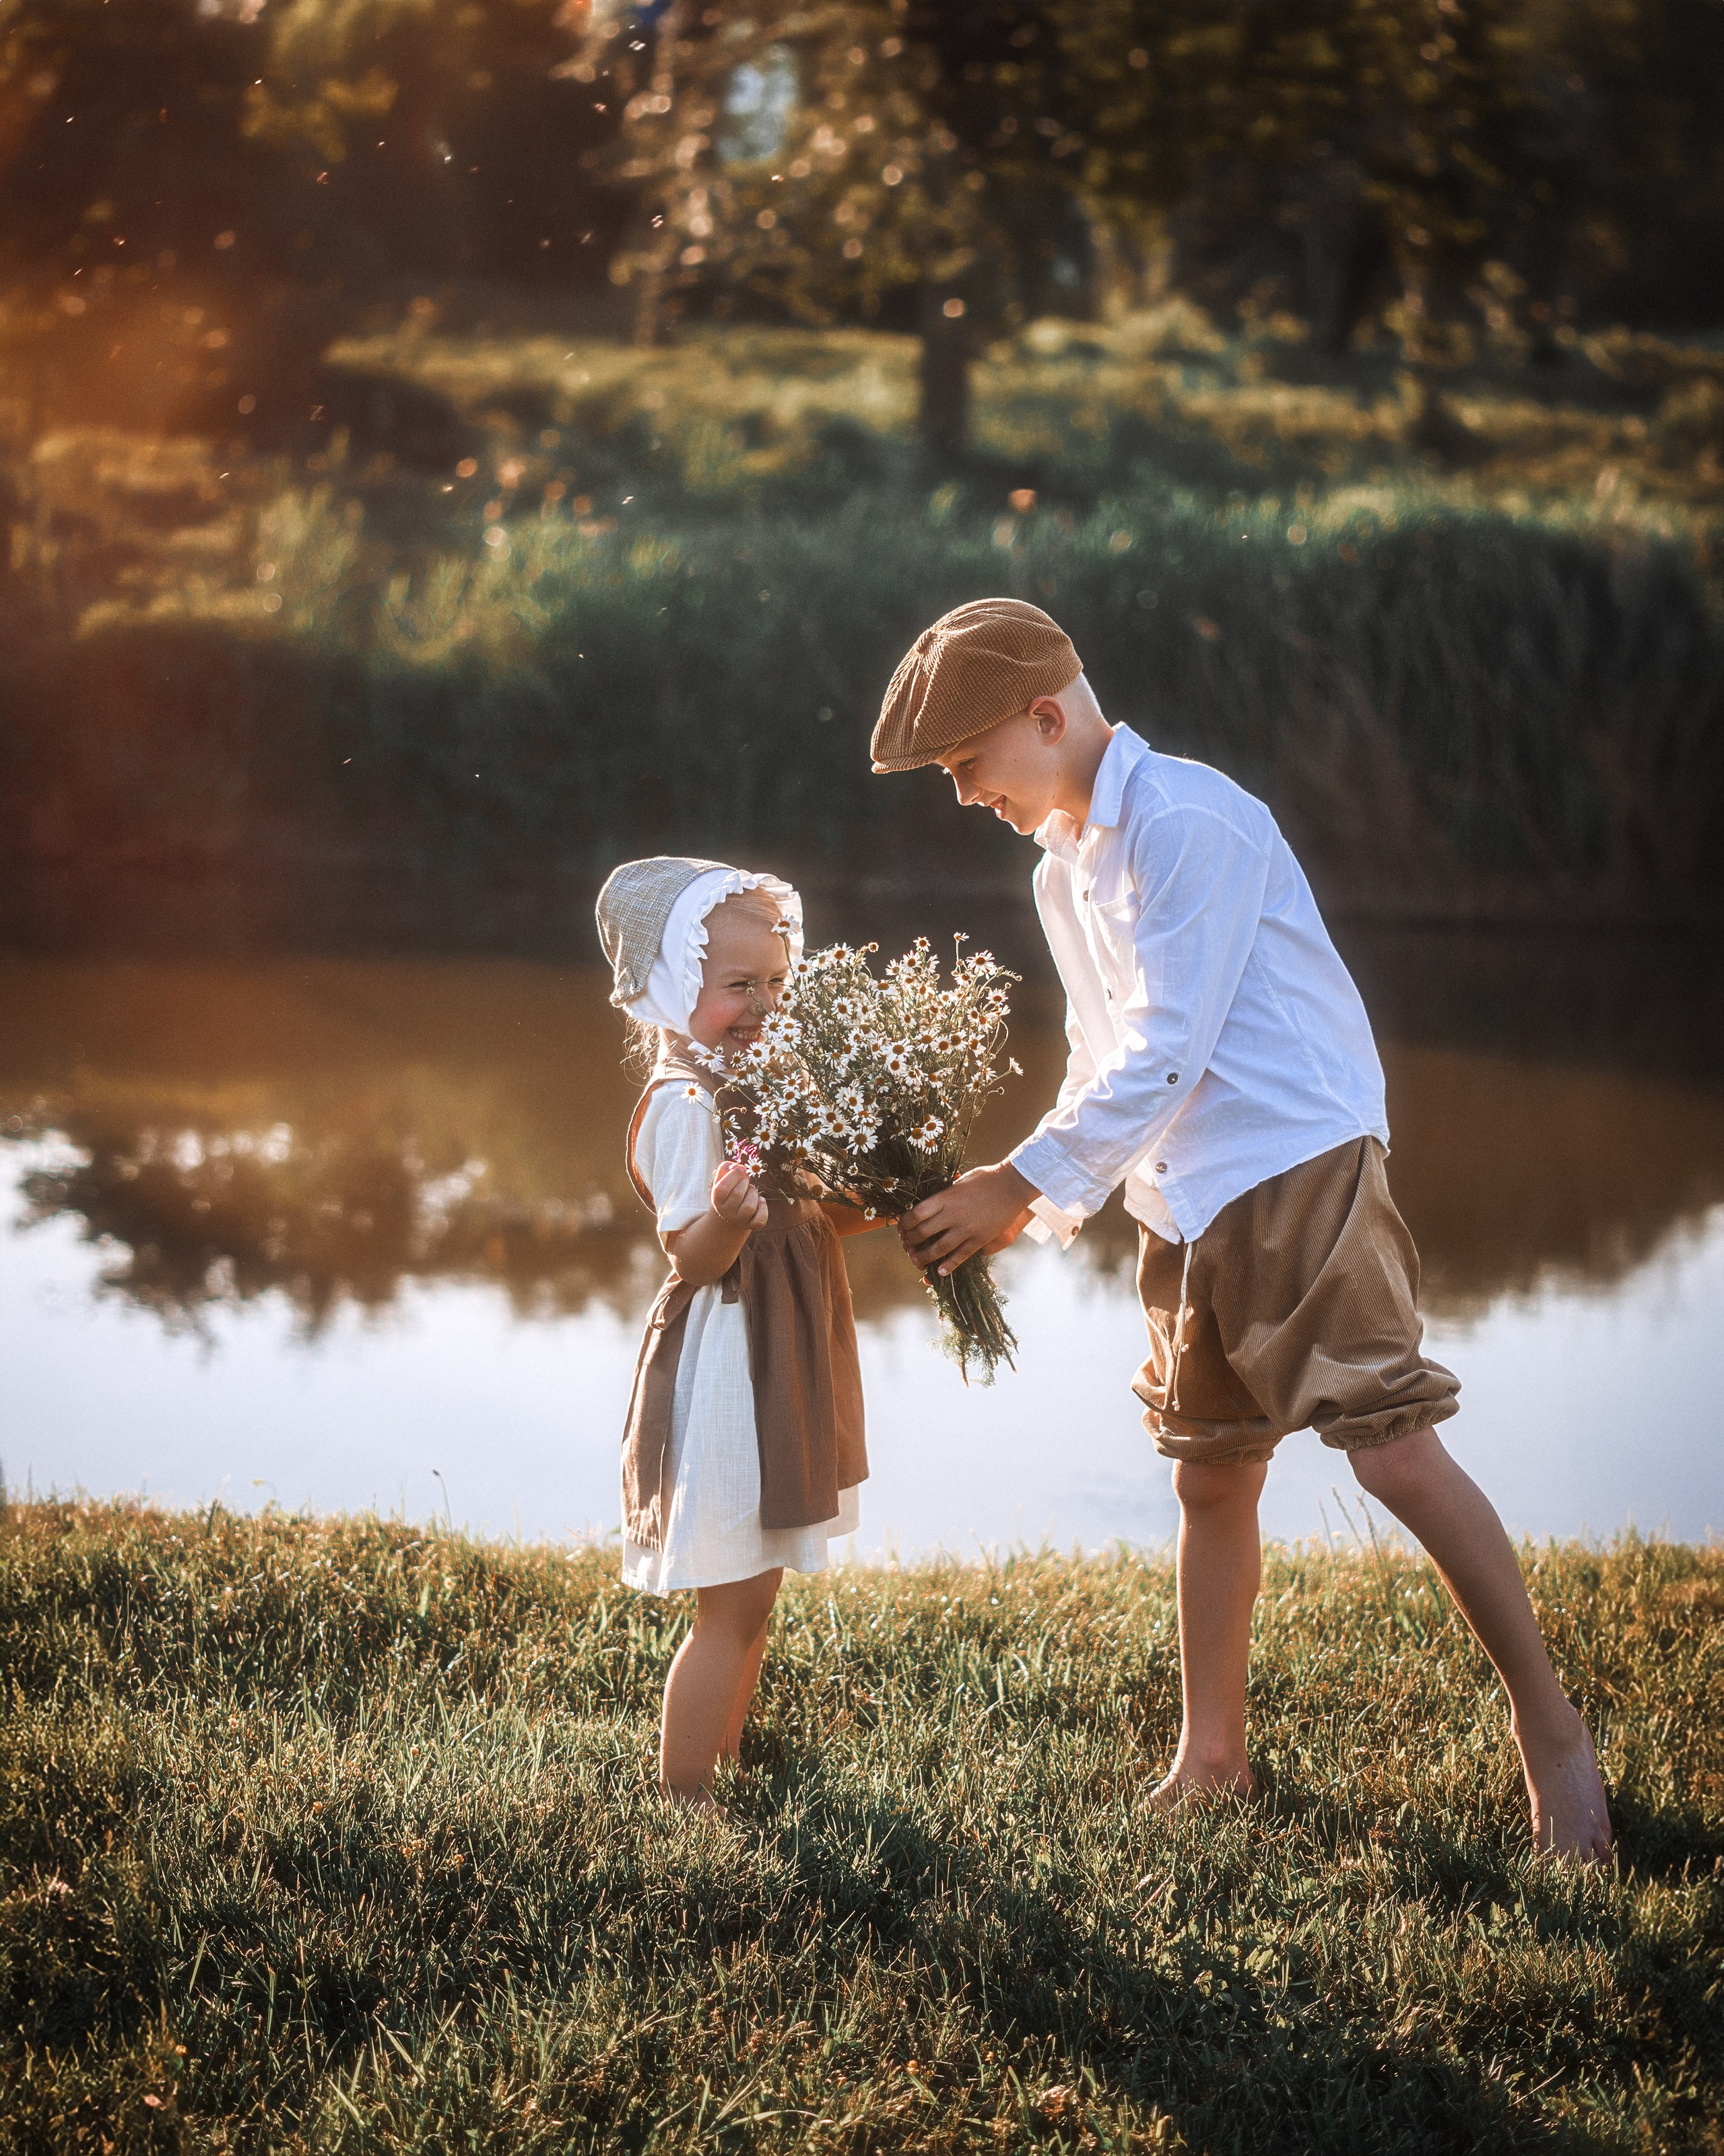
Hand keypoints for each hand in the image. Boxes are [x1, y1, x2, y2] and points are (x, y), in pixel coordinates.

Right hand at [711, 1159, 767, 1229]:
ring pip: (749, 1206)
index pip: (722, 1188)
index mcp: (717, 1200)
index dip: (733, 1176)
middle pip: (737, 1194)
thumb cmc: (729, 1191)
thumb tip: (735, 1166)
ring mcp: (739, 1220)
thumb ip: (725, 1168)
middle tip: (746, 1179)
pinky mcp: (752, 1225)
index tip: (741, 1169)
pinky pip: (760, 1219)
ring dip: (753, 1193)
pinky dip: (763, 1207)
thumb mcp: (722, 1179)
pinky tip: (760, 1200)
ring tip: (751, 1190)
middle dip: (745, 1182)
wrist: (732, 1212)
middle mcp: (726, 1212)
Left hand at [898, 1162, 1037, 1275]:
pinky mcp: (980, 1239)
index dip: (904, 1224)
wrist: (1014, 1184)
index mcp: (945, 1198)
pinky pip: (961, 1256)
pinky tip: (940, 1272)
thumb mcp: (960, 1182)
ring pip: (938, 1249)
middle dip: (910, 1241)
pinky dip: (948, 1266)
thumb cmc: (987, 1178)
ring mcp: (966, 1229)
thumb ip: (945, 1196)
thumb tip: (931, 1204)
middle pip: (922, 1233)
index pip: (915, 1214)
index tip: (902, 1227)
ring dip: (924, 1257)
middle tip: (907, 1244)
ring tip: (917, 1261)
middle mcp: (952, 1215)